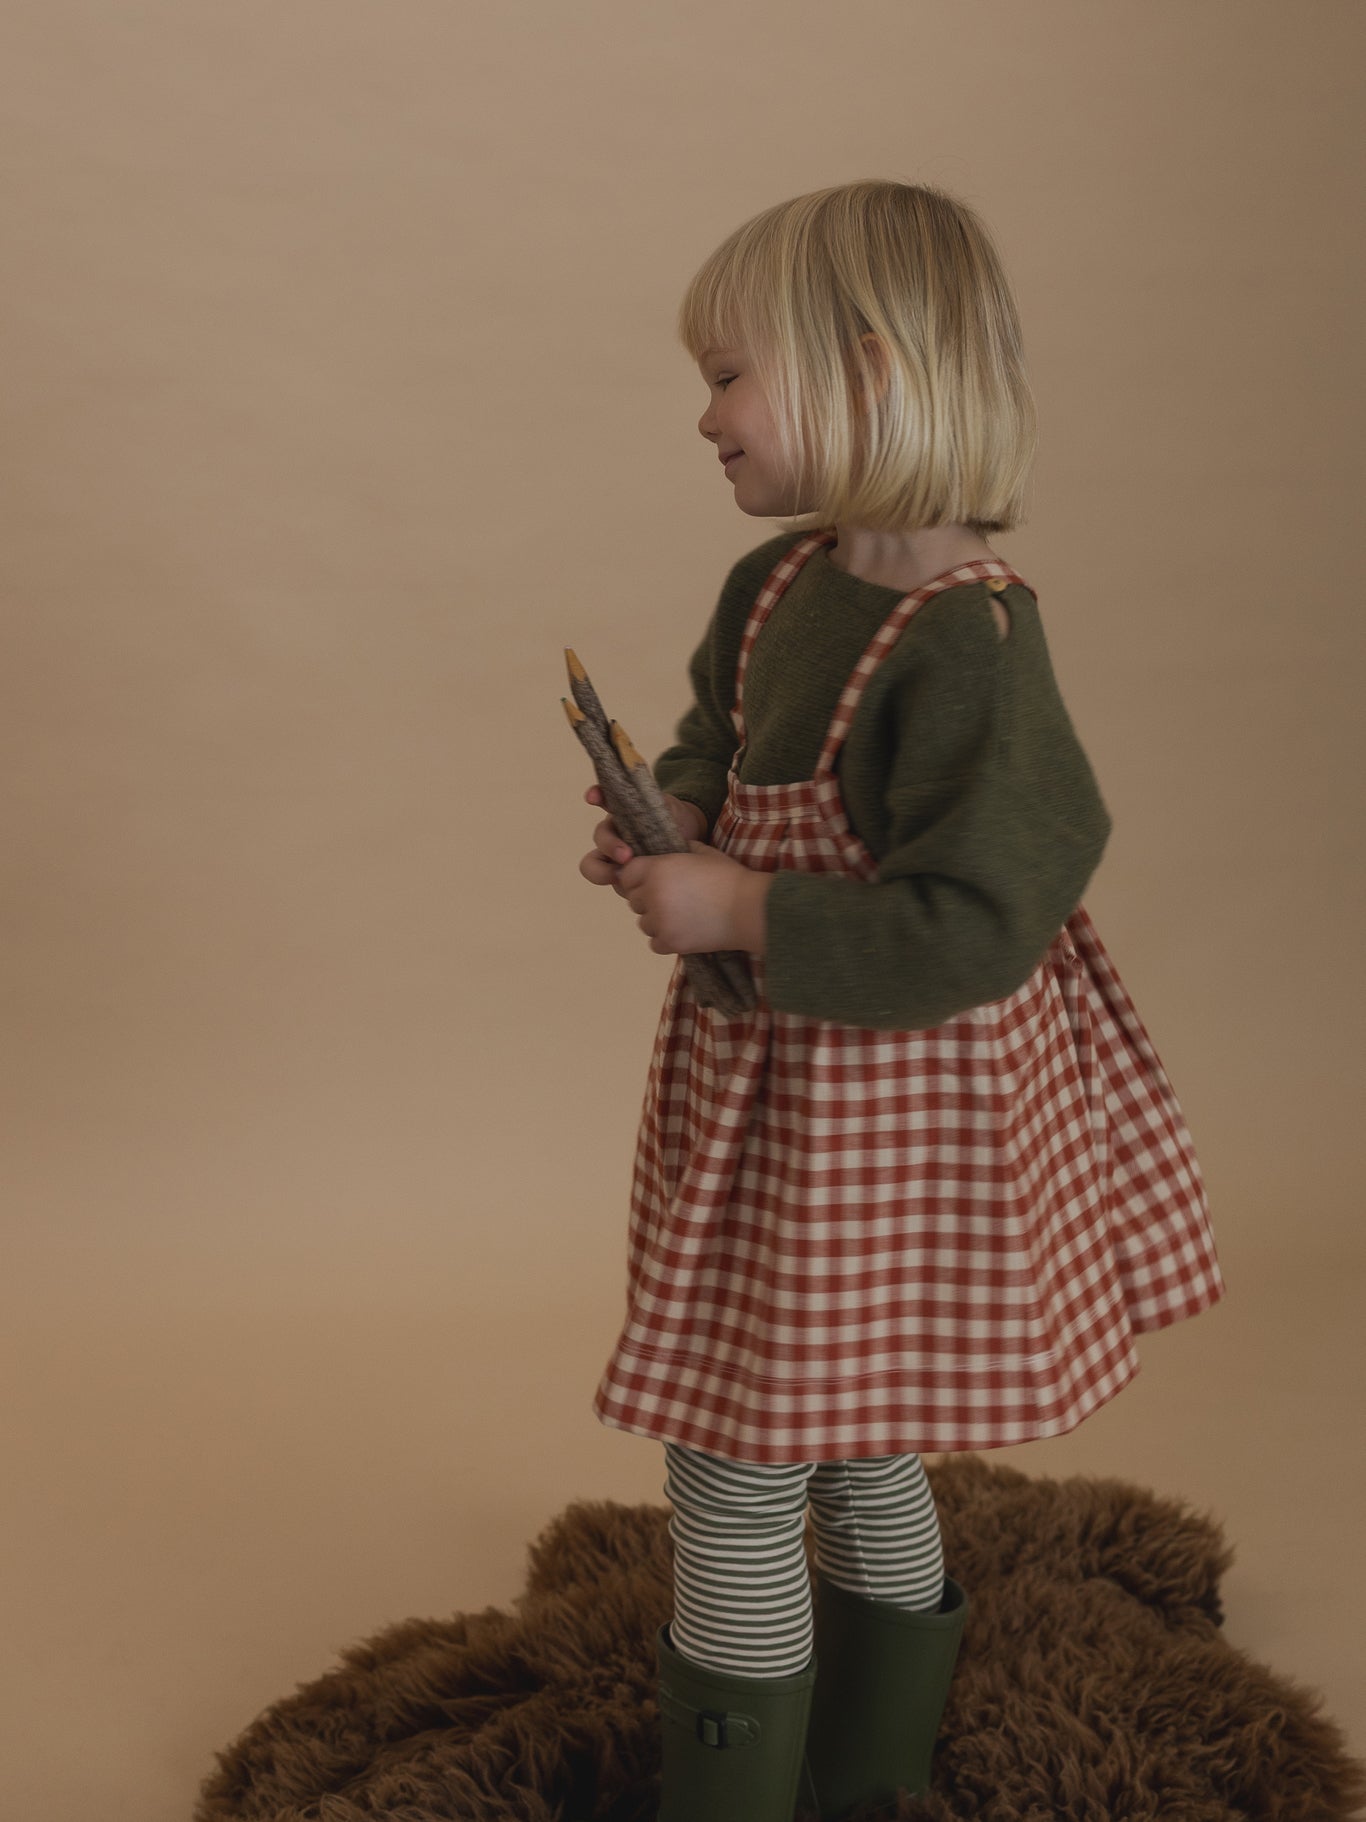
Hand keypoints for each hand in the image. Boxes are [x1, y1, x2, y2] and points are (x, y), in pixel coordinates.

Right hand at [578, 786, 707, 891]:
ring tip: (622, 879)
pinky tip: (632, 891)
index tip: (593, 797)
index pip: (603, 798)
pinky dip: (621, 888)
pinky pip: (616, 884)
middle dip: (608, 846)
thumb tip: (647, 805)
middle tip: (626, 857)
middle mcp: (614, 832)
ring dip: (603, 872)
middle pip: (599, 838)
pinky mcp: (624, 876)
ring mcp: (615, 856)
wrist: (689, 842)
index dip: (596, 795)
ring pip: (595, 866)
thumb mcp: (668, 805)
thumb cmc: (673, 819)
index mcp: (621, 810)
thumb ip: (657, 801)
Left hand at [617, 844, 769, 955]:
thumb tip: (666, 851)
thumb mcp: (702, 852)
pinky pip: (654, 943)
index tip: (653, 881)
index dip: (638, 877)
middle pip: (633, 900)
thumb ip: (678, 850)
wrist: (749, 909)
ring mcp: (660, 921)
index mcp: (657, 869)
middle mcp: (652, 895)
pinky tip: (683, 931)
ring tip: (680, 915)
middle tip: (672, 898)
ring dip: (656, 920)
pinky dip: (666, 939)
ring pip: (643, 923)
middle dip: (648, 899)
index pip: (626, 874)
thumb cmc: (729, 876)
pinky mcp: (671, 943)